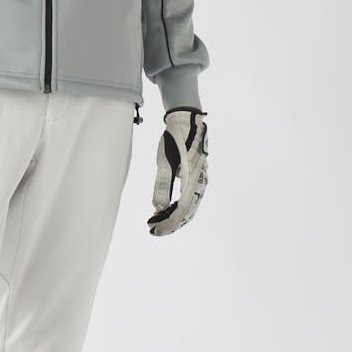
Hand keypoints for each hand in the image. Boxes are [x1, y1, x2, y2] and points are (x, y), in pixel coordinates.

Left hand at [147, 107, 208, 235]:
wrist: (188, 121)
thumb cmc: (176, 138)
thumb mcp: (165, 160)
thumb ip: (163, 184)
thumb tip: (157, 207)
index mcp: (193, 180)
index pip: (181, 211)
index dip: (168, 224)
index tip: (154, 230)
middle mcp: (199, 183)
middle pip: (186, 212)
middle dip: (169, 223)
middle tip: (152, 229)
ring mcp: (199, 180)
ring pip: (188, 206)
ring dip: (172, 216)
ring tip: (156, 220)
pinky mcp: (196, 176)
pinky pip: (189, 198)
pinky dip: (177, 206)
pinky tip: (165, 207)